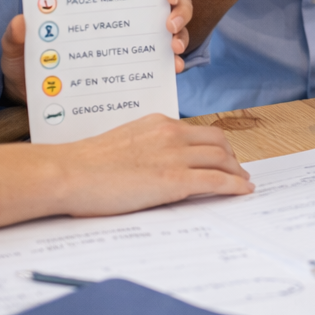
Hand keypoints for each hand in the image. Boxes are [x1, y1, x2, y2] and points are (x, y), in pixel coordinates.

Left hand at [2, 0, 191, 99]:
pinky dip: (175, 65)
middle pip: (171, 3)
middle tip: (169, 23)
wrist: (34, 104)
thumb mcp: (17, 54)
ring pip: (177, 31)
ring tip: (172, 47)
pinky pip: (166, 65)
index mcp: (101, 5)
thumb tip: (21, 22)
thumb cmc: (27, 70)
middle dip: (180, 8)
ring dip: (183, 34)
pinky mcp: (139, 73)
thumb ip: (15, 40)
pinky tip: (173, 69)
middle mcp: (126, 21)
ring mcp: (136, 47)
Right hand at [57, 115, 254, 215]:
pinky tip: (243, 191)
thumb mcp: (124, 142)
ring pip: (222, 159)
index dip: (216, 144)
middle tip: (237, 170)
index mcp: (158, 123)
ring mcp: (175, 156)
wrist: (70, 172)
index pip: (198, 131)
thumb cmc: (86, 164)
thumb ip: (146, 146)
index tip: (222, 155)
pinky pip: (216, 181)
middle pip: (218, 141)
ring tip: (242, 182)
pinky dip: (235, 185)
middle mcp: (171, 134)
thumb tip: (156, 161)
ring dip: (237, 171)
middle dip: (232, 156)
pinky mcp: (175, 180)